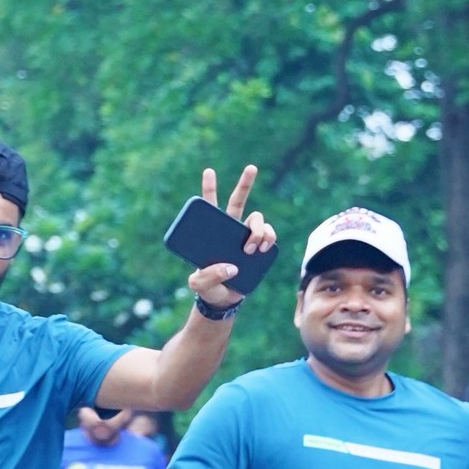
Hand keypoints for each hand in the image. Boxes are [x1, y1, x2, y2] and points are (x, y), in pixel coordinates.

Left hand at [188, 162, 275, 308]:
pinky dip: (269, 237)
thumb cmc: (208, 289)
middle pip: (238, 201)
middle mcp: (229, 231)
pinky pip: (268, 234)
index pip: (210, 207)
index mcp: (210, 233)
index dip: (210, 188)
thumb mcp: (199, 285)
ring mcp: (245, 238)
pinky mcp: (258, 248)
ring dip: (257, 229)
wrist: (223, 300)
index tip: (209, 171)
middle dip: (245, 183)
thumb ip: (208, 277)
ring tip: (251, 248)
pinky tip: (263, 247)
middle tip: (251, 168)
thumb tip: (231, 267)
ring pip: (257, 219)